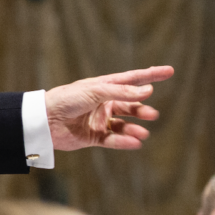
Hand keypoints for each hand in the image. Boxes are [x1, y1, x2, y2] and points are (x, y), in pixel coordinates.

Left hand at [45, 66, 172, 150]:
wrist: (44, 120)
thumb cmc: (67, 99)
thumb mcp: (95, 91)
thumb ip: (121, 91)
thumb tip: (148, 90)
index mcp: (102, 87)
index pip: (131, 80)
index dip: (150, 75)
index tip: (170, 71)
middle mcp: (103, 103)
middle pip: (130, 105)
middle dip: (142, 110)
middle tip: (152, 114)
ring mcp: (99, 120)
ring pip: (124, 125)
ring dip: (135, 128)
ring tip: (143, 133)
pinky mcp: (93, 136)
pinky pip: (113, 139)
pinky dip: (124, 141)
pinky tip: (135, 143)